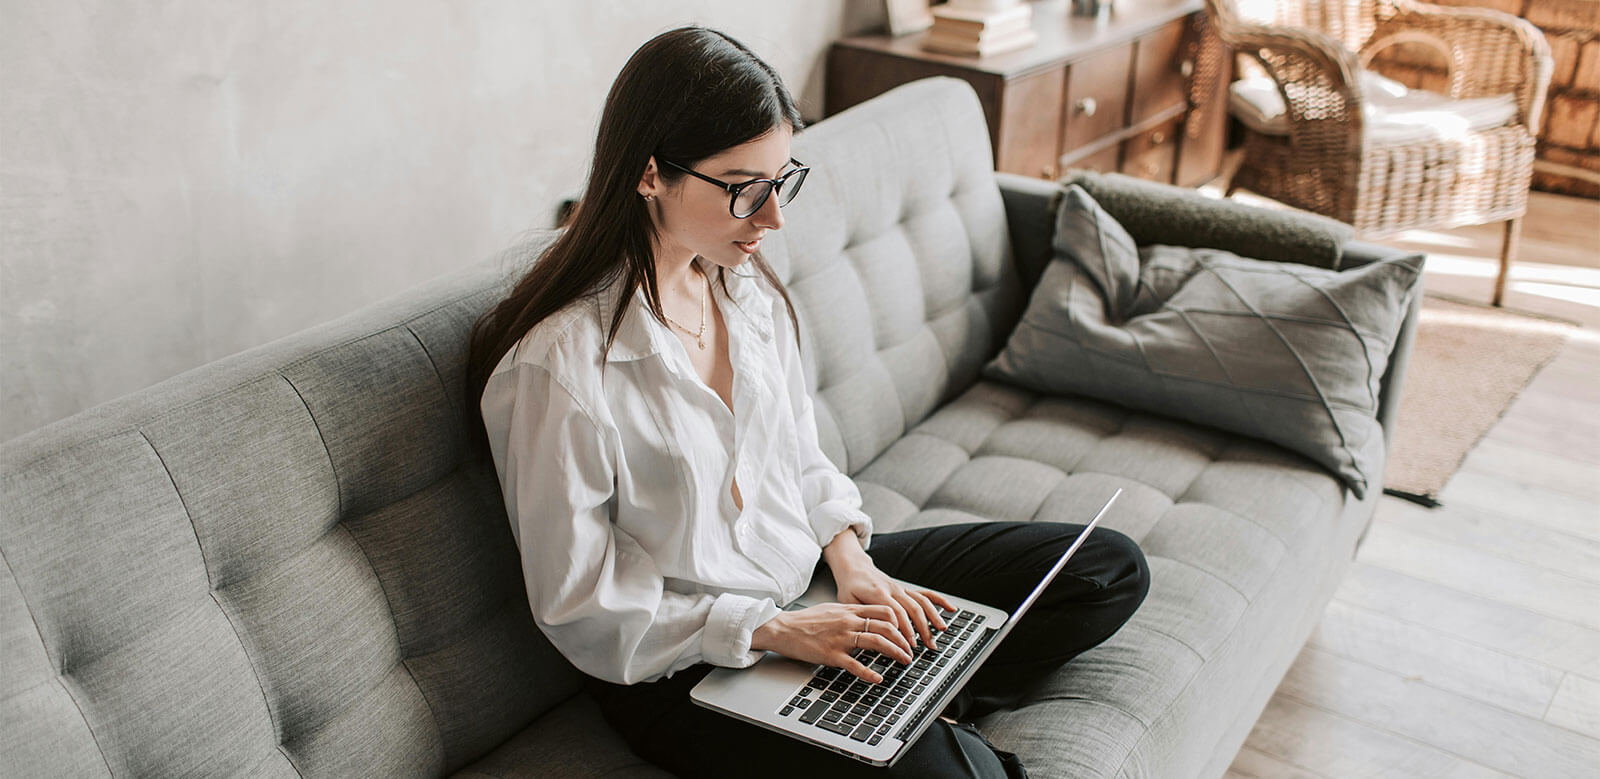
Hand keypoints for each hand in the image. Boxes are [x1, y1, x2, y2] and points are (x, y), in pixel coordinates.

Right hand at [751, 603, 913, 682]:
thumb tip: (867, 617)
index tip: (907, 632)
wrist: (783, 628)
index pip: (884, 611)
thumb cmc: (805, 621)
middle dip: (904, 640)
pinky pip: (855, 665)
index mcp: (849, 610)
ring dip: (895, 652)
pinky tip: (878, 679)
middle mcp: (848, 622)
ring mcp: (841, 638)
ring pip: (877, 642)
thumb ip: (851, 613)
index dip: (901, 622)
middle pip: (886, 626)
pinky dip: (869, 673)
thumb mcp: (832, 610)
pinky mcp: (832, 654)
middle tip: (911, 650)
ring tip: (904, 660)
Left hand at [823, 531, 954, 650]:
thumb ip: (862, 615)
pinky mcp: (906, 590)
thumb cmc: (849, 587)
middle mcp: (893, 590)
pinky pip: (924, 594)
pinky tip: (950, 609)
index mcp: (878, 593)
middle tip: (927, 646)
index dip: (904, 629)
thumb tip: (873, 633)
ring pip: (921, 602)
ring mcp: (901, 589)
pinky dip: (939, 601)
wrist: (854, 567)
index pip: (895, 613)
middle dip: (922, 628)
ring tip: (941, 632)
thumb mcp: (848, 602)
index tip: (908, 645)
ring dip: (933, 617)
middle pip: (912, 609)